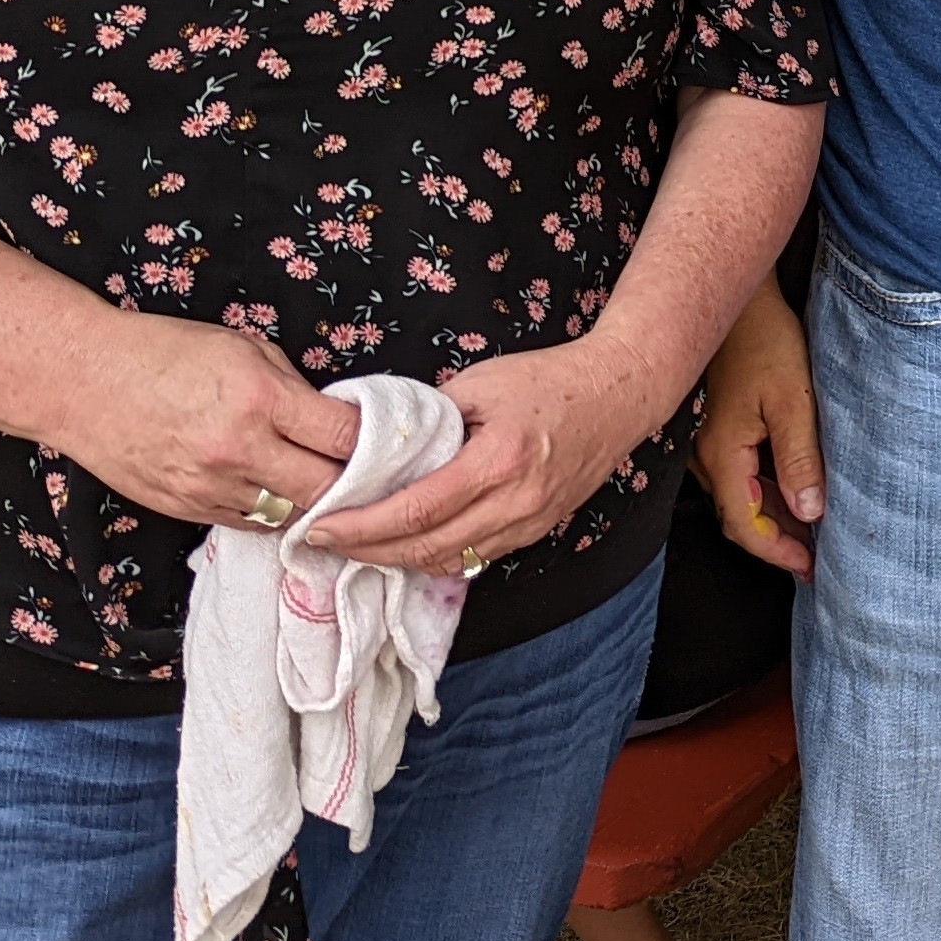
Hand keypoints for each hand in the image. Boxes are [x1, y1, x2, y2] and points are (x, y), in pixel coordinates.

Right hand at [45, 315, 360, 530]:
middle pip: (327, 489)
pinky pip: (253, 523)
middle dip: (356, 483)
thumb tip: (333, 417)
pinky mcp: (189, 509)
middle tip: (375, 475)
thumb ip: (292, 387)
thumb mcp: (242, 348)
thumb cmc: (164, 352)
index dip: (375, 441)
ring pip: (292, 515)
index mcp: (259, 399)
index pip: (343, 436)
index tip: (390, 440)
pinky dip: (276, 512)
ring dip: (317, 504)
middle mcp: (239, 450)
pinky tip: (286, 495)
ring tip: (335, 489)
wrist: (84, 382)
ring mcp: (212, 487)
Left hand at [303, 340, 671, 572]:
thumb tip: (380, 445)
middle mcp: (515, 502)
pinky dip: (435, 555)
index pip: (415, 510)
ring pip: (449, 561)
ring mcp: (529, 522)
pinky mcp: (536, 529)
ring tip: (360, 544)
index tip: (323, 526)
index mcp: (498, 461)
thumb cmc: (549, 379)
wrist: (617, 394)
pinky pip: (475, 556)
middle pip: (426, 548)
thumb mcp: (482, 382)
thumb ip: (431, 419)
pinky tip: (409, 543)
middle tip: (326, 542)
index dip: (362, 525)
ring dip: (399, 559)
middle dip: (367, 551)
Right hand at [695, 282, 823, 576]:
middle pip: (739, 517)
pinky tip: (792, 488)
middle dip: (776, 541)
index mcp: (722, 455)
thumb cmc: (764, 340)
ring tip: (812, 528)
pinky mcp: (714, 426)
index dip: (778, 552)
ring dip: (772, 515)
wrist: (735, 296)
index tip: (810, 568)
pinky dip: (764, 490)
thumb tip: (810, 513)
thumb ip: (799, 459)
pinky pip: (736, 474)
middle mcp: (705, 455)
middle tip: (816, 557)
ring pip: (737, 496)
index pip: (745, 526)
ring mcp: (705, 441)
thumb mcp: (792, 400)